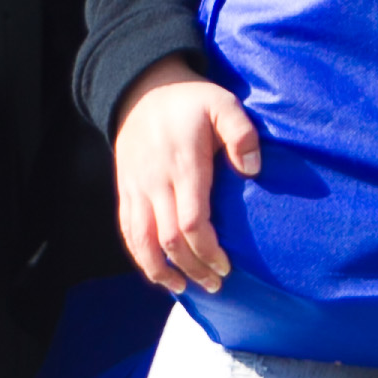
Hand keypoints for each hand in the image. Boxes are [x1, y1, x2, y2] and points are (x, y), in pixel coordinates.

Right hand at [113, 55, 259, 292]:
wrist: (142, 89)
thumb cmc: (190, 101)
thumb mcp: (223, 103)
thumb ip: (241, 133)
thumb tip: (252, 171)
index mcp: (183, 165)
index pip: (191, 221)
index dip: (207, 250)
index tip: (226, 265)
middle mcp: (155, 182)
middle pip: (168, 239)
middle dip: (192, 268)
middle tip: (216, 284)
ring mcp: (136, 188)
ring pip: (141, 241)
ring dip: (161, 270)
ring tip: (184, 288)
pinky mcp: (125, 191)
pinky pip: (127, 231)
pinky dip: (141, 257)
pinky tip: (158, 272)